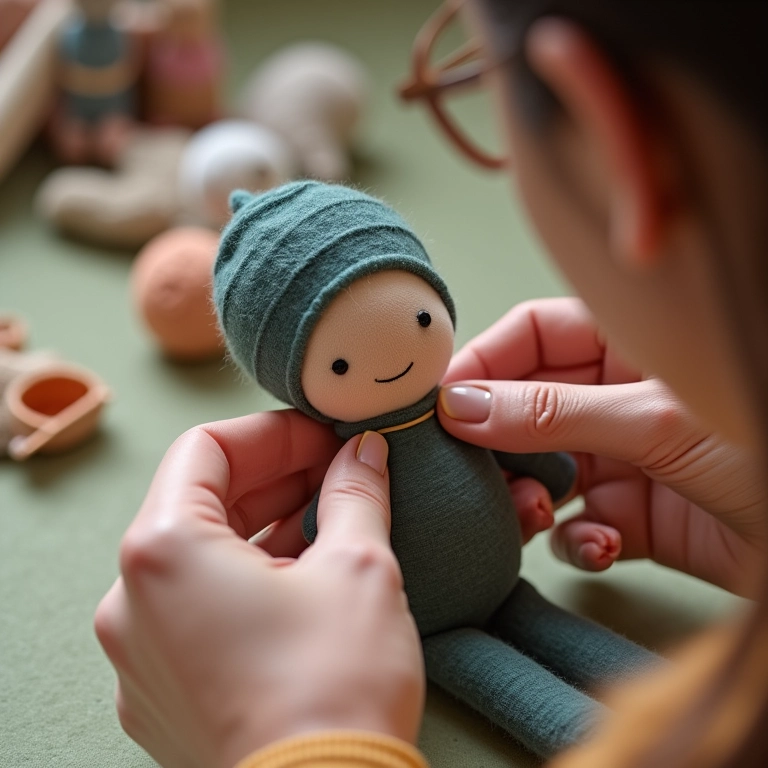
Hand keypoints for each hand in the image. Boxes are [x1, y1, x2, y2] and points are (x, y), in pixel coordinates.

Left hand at [94, 412, 424, 767]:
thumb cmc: (334, 689)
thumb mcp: (358, 566)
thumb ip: (355, 492)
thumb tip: (363, 453)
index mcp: (165, 552)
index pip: (207, 448)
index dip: (273, 433)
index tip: (324, 438)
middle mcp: (132, 601)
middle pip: (201, 500)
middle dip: (274, 477)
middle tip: (336, 470)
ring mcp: (141, 652)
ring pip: (201, 554)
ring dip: (264, 525)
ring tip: (329, 516)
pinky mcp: (164, 690)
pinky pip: (198, 606)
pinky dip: (246, 577)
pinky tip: (304, 573)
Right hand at [439, 297, 763, 595]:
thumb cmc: (763, 450)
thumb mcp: (655, 421)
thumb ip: (551, 413)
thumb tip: (459, 406)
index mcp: (628, 347)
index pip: (531, 334)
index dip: (482, 362)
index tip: (440, 403)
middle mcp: (618, 398)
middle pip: (525, 406)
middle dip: (497, 443)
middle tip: (473, 473)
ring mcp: (624, 457)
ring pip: (542, 468)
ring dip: (529, 496)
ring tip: (537, 514)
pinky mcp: (635, 517)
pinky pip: (580, 524)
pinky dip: (579, 542)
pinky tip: (604, 547)